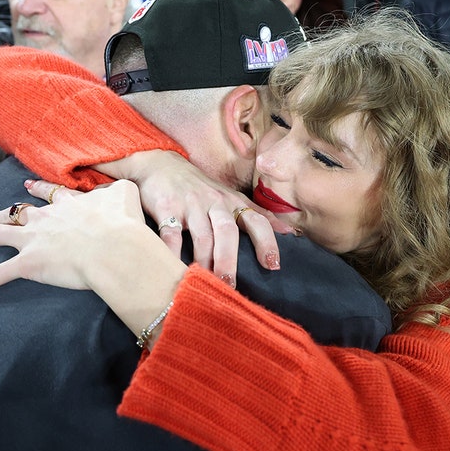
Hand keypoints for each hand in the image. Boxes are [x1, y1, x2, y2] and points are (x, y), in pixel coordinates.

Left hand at [0, 179, 186, 341]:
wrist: (114, 245)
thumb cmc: (123, 223)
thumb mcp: (126, 195)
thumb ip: (119, 190)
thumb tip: (121, 188)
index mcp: (69, 204)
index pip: (49, 194)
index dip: (37, 189)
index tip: (26, 185)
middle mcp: (46, 218)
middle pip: (18, 212)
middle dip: (1, 214)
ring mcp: (33, 240)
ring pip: (3, 235)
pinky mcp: (26, 265)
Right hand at [95, 150, 289, 286]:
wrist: (160, 164)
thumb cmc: (200, 188)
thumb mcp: (230, 197)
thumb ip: (256, 215)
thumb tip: (290, 232)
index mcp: (232, 202)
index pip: (256, 220)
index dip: (266, 241)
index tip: (273, 265)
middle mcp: (214, 202)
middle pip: (227, 231)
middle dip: (229, 259)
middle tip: (230, 286)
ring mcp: (190, 204)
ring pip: (202, 235)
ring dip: (204, 261)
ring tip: (204, 283)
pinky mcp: (166, 207)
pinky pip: (170, 233)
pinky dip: (172, 252)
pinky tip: (174, 269)